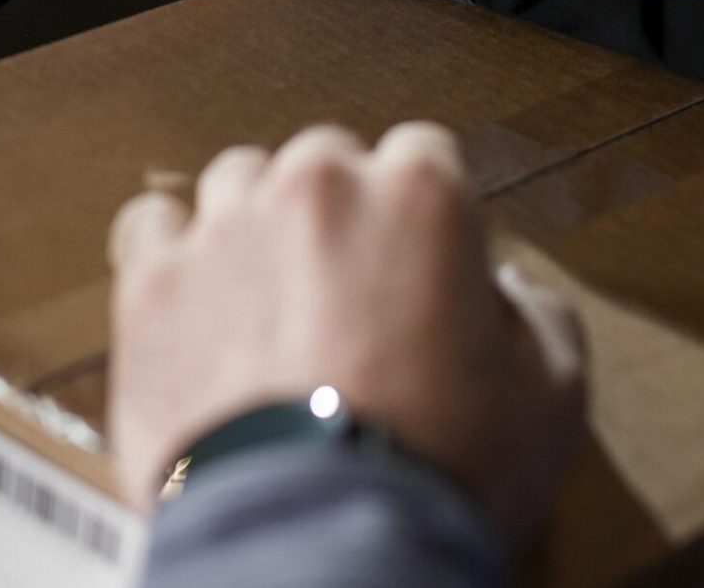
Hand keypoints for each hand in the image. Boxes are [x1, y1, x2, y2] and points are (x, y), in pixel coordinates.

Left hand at [107, 124, 585, 542]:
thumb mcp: (550, 397)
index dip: (423, 217)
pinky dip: (171, 255)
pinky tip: (196, 300)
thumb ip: (539, 317)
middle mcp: (318, 185)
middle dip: (336, 218)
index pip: (422, 156)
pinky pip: (152, 226)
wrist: (322, 546)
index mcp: (419, 193)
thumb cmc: (436, 474)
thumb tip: (511, 296)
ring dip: (254, 229)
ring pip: (237, 185)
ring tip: (268, 307)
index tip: (419, 266)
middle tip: (345, 300)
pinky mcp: (155, 279)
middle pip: (325, 162)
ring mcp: (228, 225)